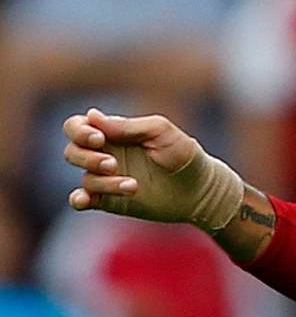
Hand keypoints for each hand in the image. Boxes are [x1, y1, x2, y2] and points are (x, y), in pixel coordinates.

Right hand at [63, 108, 242, 228]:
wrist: (201, 190)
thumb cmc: (184, 155)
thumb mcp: (160, 132)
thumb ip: (128, 126)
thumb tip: (92, 116)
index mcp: (114, 133)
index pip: (77, 126)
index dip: (79, 131)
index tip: (99, 138)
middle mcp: (106, 154)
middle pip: (73, 151)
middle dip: (88, 157)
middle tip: (113, 164)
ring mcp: (107, 178)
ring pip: (85, 177)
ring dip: (102, 182)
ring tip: (132, 186)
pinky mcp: (111, 200)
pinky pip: (82, 200)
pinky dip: (79, 199)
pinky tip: (86, 200)